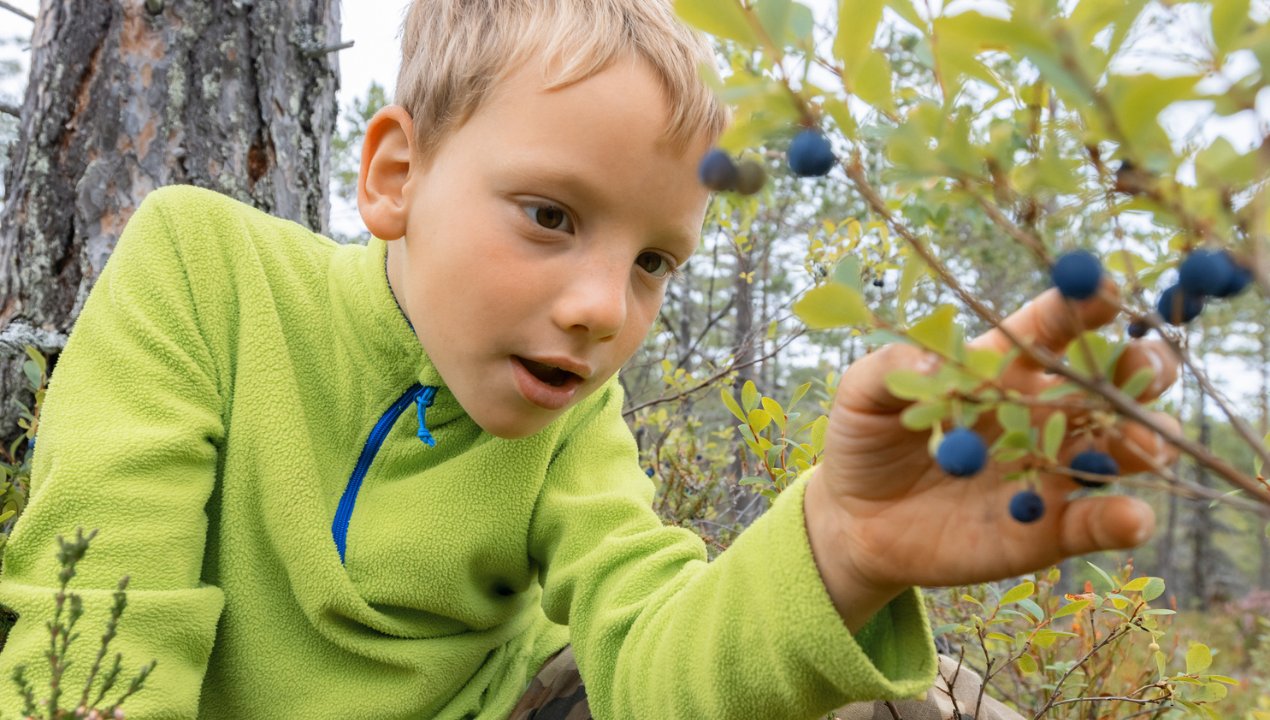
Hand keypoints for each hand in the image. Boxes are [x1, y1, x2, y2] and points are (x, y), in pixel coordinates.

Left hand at [804, 281, 1180, 629]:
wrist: (859, 520)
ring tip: (1147, 443)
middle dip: (1144, 367)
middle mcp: (1041, 414)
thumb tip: (932, 360)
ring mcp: (1051, 469)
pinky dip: (1122, 520)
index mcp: (1001, 369)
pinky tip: (1134, 518)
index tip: (1106, 293)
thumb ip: (889, 370)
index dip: (1081, 306)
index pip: (1052, 328)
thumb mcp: (861, 397)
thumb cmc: (865, 441)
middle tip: (1149, 367)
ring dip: (1146, 440)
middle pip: (1111, 382)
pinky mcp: (1047, 529)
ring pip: (1121, 449)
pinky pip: (1096, 523)